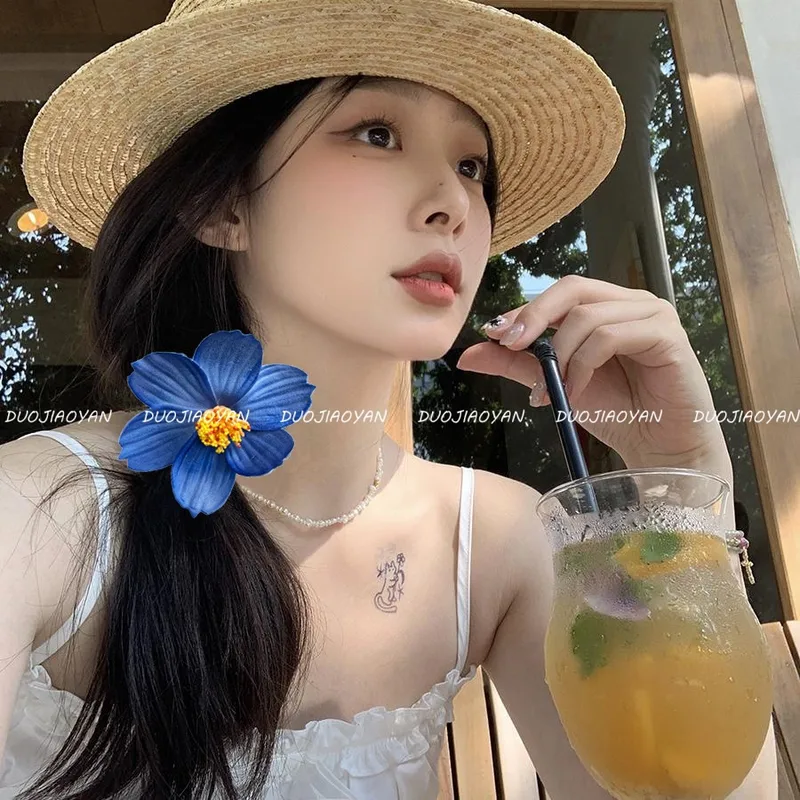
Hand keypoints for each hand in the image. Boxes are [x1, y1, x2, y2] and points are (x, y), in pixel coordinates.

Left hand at [456, 275, 730, 474]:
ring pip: (588, 316)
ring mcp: (652, 314)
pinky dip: (582, 365)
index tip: (493, 334)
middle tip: (509, 345)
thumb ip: (516, 364)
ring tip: (550, 393)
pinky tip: (573, 393)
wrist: (660, 450)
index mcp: (607, 306)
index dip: (524, 310)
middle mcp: (631, 302)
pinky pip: (609, 337)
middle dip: (534, 317)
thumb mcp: (556, 384)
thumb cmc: (617, 414)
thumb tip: (467, 354)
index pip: (559, 293)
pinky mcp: (666, 335)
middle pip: (572, 288)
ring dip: (559, 356)